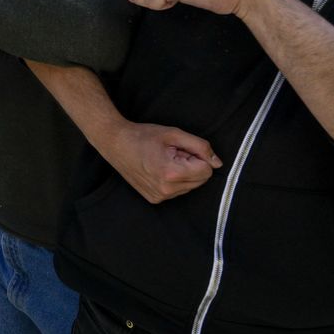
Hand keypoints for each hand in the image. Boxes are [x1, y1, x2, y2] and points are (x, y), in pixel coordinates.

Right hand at [101, 120, 222, 203]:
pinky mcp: (155, 199)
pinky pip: (178, 191)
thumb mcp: (174, 134)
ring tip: (165, 160)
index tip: (181, 148)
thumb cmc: (142, 136)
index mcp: (171, 174)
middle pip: (200, 180)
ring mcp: (159, 197)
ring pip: (190, 186)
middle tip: (173, 153)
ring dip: (184, 173)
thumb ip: (200, 146)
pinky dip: (175, 180)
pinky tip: (160, 168)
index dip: (198, 156)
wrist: (115, 143)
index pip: (206, 170)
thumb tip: (217, 162)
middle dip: (192, 165)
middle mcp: (166, 190)